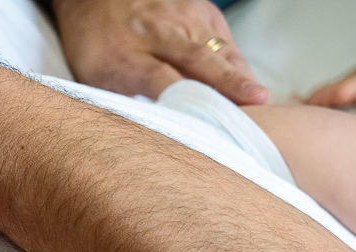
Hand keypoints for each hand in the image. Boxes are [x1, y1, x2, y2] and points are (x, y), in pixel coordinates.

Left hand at [54, 0, 266, 103]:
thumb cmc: (96, 46)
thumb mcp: (97, 79)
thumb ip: (125, 101)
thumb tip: (156, 135)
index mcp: (125, 56)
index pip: (159, 79)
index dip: (185, 98)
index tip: (206, 121)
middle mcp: (156, 32)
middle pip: (197, 59)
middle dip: (228, 82)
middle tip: (258, 101)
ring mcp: (180, 16)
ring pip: (218, 49)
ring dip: (240, 76)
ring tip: (259, 100)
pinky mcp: (199, 9)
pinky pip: (224, 39)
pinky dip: (235, 63)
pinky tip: (243, 84)